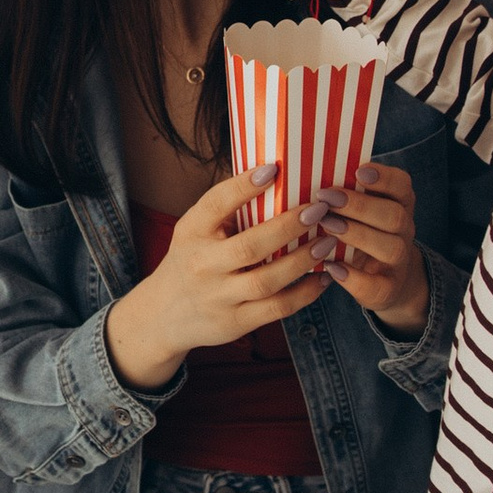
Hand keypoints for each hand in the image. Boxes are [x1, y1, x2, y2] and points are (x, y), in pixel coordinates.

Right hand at [104, 172, 325, 394]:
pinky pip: (277, 308)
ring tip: (327, 241)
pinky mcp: (236, 322)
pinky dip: (305, 292)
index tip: (274, 169)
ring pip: (267, 280)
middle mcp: (202, 265)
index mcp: (191, 232)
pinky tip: (324, 275)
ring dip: (303, 260)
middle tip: (319, 210)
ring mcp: (219, 297)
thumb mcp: (194, 230)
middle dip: (288, 227)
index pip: (215, 204)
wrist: (165, 315)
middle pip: (249, 246)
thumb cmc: (192, 260)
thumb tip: (275, 174)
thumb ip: (225, 209)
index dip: (244, 186)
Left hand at [314, 158, 429, 334]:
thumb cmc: (359, 232)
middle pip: (394, 215)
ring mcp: (398, 262)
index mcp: (398, 204)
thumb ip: (339, 192)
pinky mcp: (387, 289)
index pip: (402, 185)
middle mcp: (404, 231)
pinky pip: (376, 286)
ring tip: (326, 227)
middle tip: (325, 197)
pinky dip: (353, 277)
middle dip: (359, 205)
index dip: (383, 177)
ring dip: (357, 235)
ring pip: (390, 247)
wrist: (386, 280)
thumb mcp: (357, 210)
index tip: (358, 170)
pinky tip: (330, 267)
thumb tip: (294, 166)